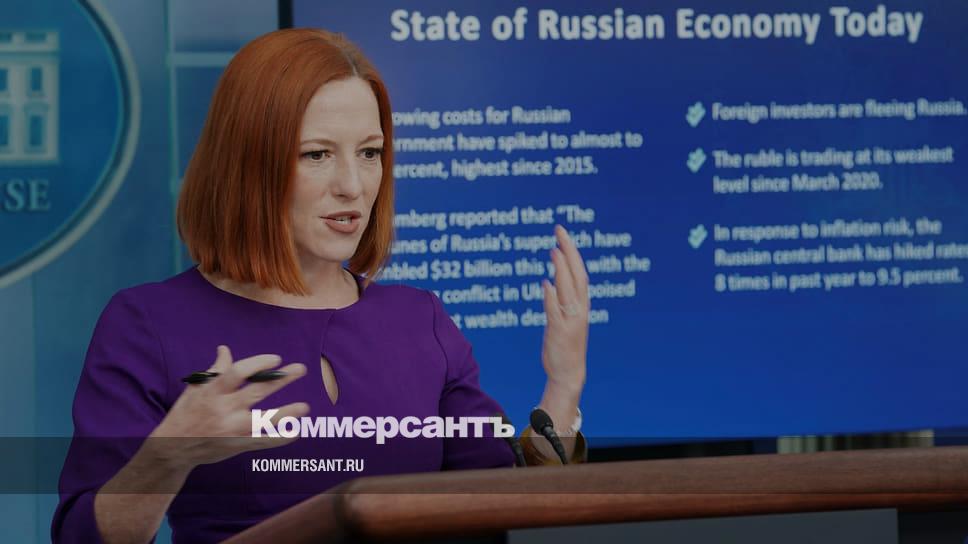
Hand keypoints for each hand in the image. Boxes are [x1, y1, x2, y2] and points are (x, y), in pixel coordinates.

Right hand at [147, 345, 308, 469]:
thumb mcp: (195, 388)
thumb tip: (225, 349)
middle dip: (281, 380)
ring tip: (305, 406)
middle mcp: (223, 409)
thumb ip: (215, 370)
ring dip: (287, 413)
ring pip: (264, 420)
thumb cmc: (186, 412)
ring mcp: (232, 429)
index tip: (276, 359)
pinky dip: (281, 438)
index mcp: (213, 391)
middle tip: (300, 369)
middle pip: (257, 392)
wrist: (173, 448)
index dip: (258, 363)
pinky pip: (263, 442)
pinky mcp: (237, 445)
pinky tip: (296, 431)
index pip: (238, 372)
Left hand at [541, 225, 588, 396]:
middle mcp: (579, 310)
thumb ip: (559, 301)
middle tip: (559, 231)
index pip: (579, 271)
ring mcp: (571, 321)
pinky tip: (546, 284)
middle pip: (577, 275)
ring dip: (562, 270)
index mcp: (582, 304)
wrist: (569, 373)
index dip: (571, 251)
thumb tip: (550, 282)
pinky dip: (552, 298)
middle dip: (569, 252)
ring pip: (569, 290)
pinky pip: (555, 312)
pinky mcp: (560, 333)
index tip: (561, 233)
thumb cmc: (564, 345)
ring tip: (553, 250)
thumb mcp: (563, 318)